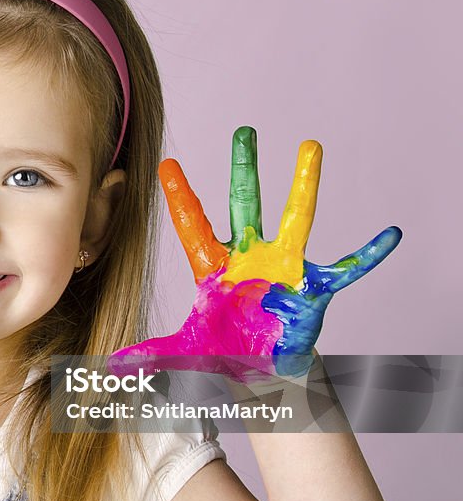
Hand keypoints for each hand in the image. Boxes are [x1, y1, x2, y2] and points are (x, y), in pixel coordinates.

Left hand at [108, 126, 399, 381]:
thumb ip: (149, 353)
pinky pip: (346, 268)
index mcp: (215, 267)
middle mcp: (249, 257)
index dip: (180, 196)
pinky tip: (390, 235)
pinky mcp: (313, 288)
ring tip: (310, 146)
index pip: (193, 225)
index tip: (164, 164)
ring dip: (303, 184)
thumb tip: (110, 364)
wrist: (262, 370)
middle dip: (243, 168)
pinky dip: (368, 255)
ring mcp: (284, 268)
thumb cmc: (225, 350)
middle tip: (243, 130)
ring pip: (295, 218)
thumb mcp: (183, 350)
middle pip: (244, 205)